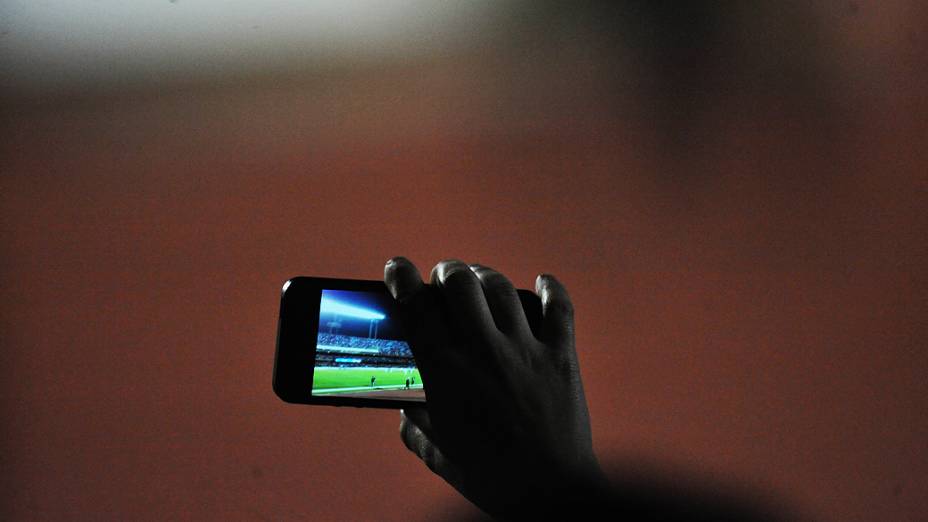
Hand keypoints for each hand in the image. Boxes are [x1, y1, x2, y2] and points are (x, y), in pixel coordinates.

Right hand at [384, 257, 607, 518]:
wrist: (550, 495)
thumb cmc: (491, 478)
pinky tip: (543, 282)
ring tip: (479, 278)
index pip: (416, 306)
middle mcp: (483, 351)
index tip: (396, 268)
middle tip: (443, 277)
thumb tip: (408, 410)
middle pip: (458, 282)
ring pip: (501, 288)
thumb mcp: (439, 454)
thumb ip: (416, 427)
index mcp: (445, 372)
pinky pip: (559, 308)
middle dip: (445, 271)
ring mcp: (525, 350)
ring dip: (485, 276)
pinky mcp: (560, 357)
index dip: (401, 278)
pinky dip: (551, 289)